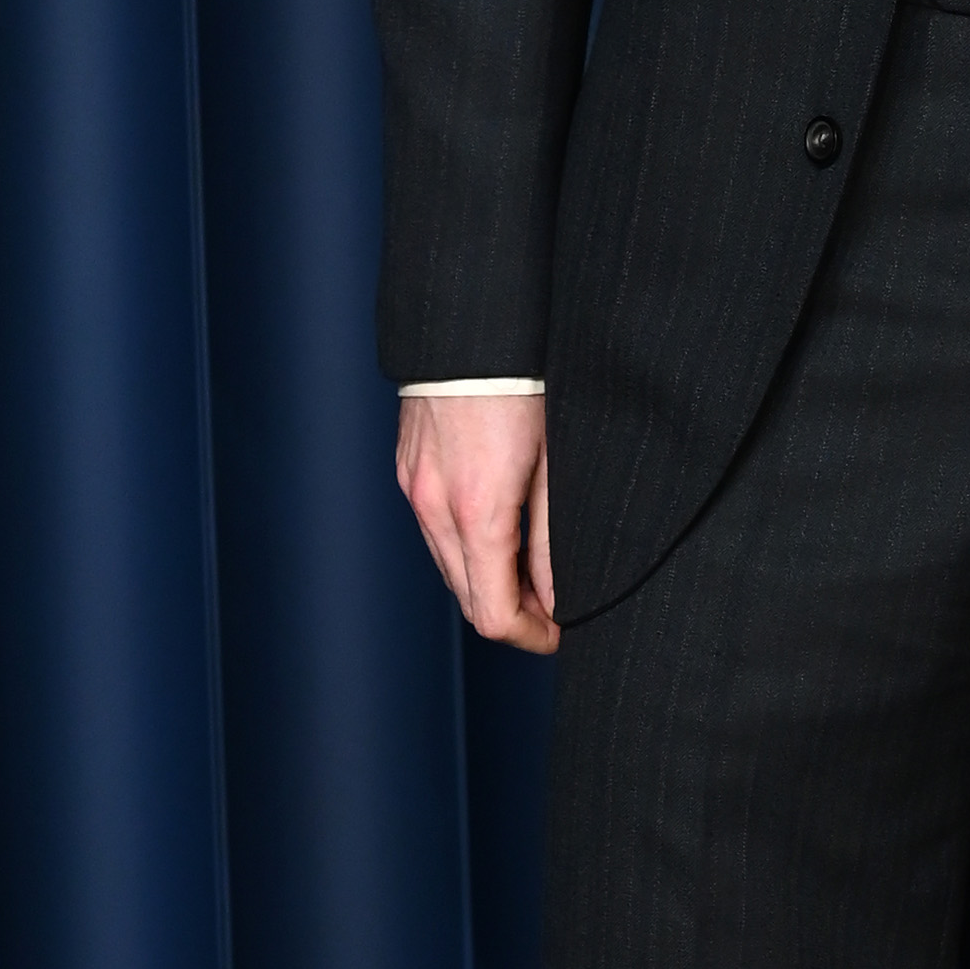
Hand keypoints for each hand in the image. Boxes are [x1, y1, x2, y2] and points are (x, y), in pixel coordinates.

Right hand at [397, 389, 557, 652]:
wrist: (472, 331)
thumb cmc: (526, 386)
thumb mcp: (556, 467)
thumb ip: (553, 539)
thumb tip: (559, 597)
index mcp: (478, 513)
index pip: (493, 615)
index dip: (530, 637)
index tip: (561, 634)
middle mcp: (435, 508)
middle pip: (468, 599)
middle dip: (513, 615)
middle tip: (555, 608)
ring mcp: (415, 489)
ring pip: (449, 568)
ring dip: (488, 584)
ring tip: (533, 573)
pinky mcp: (408, 471)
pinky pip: (435, 531)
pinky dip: (466, 549)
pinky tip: (500, 534)